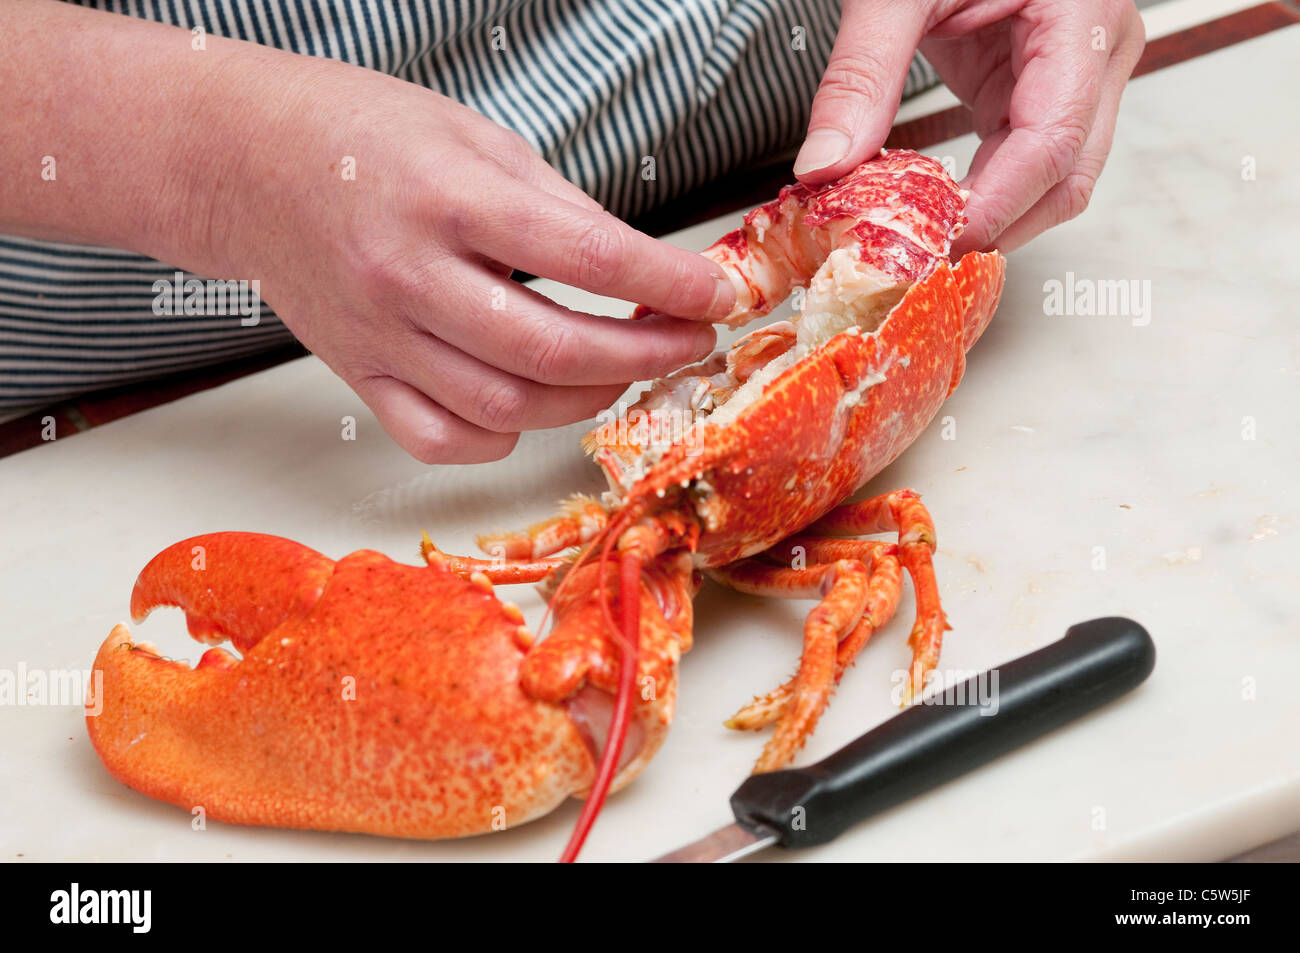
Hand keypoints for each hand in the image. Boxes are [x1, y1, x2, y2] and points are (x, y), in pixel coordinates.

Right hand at [205, 55, 732, 463]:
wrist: (242, 160)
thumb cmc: (359, 135)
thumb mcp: (475, 136)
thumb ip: (557, 207)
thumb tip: (637, 269)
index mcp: (448, 198)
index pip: (586, 257)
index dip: (669, 283)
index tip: (718, 295)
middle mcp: (409, 275)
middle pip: (552, 353)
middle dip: (644, 355)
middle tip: (687, 340)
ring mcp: (379, 335)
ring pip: (505, 409)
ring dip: (586, 400)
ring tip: (622, 368)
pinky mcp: (359, 373)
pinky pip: (440, 439)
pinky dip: (501, 437)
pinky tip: (531, 406)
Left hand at [792, 0, 1144, 253]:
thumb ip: (861, 74)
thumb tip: (825, 167)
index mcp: (1083, 17)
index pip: (1052, 143)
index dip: (995, 207)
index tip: (932, 244)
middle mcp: (1101, 50)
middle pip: (1067, 178)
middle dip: (997, 228)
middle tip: (918, 259)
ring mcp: (1081, 71)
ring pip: (1054, 179)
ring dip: (991, 217)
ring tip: (917, 241)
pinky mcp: (1044, 84)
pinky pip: (1024, 158)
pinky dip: (980, 190)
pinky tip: (929, 208)